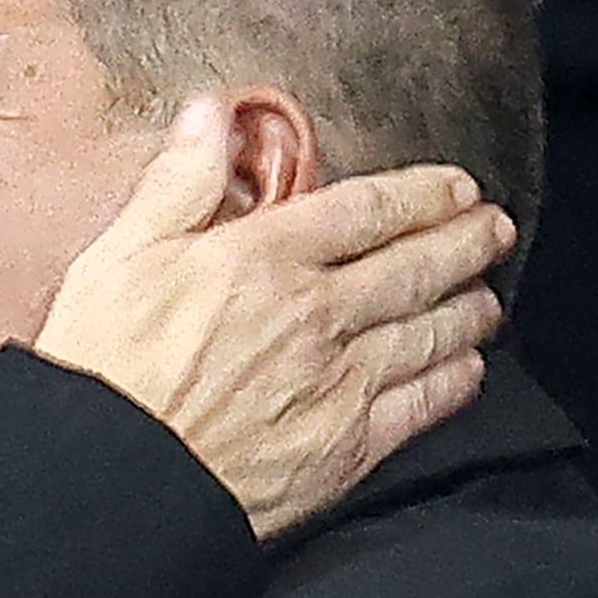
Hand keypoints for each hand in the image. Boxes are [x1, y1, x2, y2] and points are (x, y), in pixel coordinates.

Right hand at [35, 99, 512, 538]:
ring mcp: (340, 384)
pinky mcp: (344, 450)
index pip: (368, 209)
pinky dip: (454, 382)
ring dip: (469, 309)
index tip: (453, 186)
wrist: (113, 481)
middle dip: (465, 242)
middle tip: (492, 228)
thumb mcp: (121, 254)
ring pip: (431, 334)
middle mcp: (318, 316)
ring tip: (487, 295)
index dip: (422, 193)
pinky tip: (467, 371)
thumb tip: (212, 116)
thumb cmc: (105, 372)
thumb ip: (179, 181)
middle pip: (416, 267)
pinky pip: (421, 407)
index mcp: (265, 258)